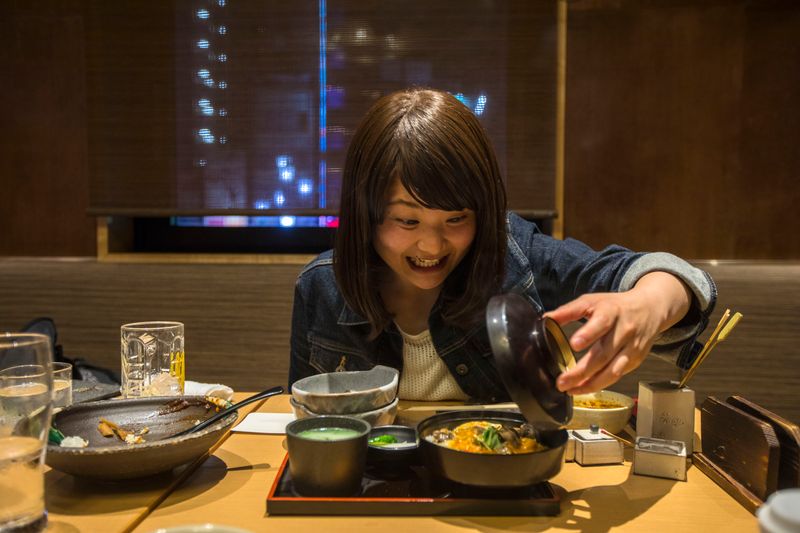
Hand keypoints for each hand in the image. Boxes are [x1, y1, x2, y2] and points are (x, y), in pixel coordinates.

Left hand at [546, 272, 691, 393]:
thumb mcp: (592, 301)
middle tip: (562, 381)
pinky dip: (600, 384)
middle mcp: (624, 331)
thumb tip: (546, 319)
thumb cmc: (616, 306)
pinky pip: (617, 375)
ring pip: (612, 370)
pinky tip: (584, 388)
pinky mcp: (636, 360)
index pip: (601, 323)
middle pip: (603, 354)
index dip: (588, 334)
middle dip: (582, 371)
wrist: (650, 308)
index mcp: (611, 312)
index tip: (574, 344)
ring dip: (591, 384)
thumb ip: (569, 310)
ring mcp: (632, 347)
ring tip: (570, 390)